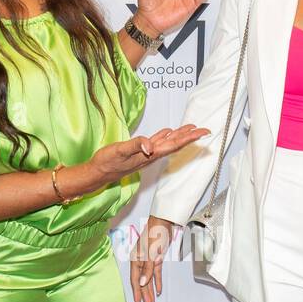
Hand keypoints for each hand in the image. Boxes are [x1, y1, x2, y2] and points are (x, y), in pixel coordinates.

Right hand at [87, 125, 209, 186]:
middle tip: (204, 130)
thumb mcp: (120, 151)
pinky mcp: (139, 152)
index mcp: (150, 154)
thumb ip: (135, 146)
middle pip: (175, 144)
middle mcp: (151, 155)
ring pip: (167, 142)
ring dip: (180, 135)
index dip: (189, 138)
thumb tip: (149, 145)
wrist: (98, 172)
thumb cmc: (108, 162)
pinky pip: (156, 142)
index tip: (202, 133)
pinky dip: (164, 136)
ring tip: (191, 128)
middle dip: (190, 137)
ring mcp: (146, 154)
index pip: (175, 144)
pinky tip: (168, 132)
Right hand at [130, 215, 178, 301]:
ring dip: (151, 290)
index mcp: (135, 260)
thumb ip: (147, 269)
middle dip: (145, 295)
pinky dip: (157, 281)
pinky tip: (158, 290)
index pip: (136, 280)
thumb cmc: (154, 234)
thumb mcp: (150, 253)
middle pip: (142, 282)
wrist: (163, 221)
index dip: (137, 292)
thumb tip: (143, 284)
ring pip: (149, 279)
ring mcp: (148, 260)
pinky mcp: (156, 258)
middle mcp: (140, 262)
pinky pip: (156, 273)